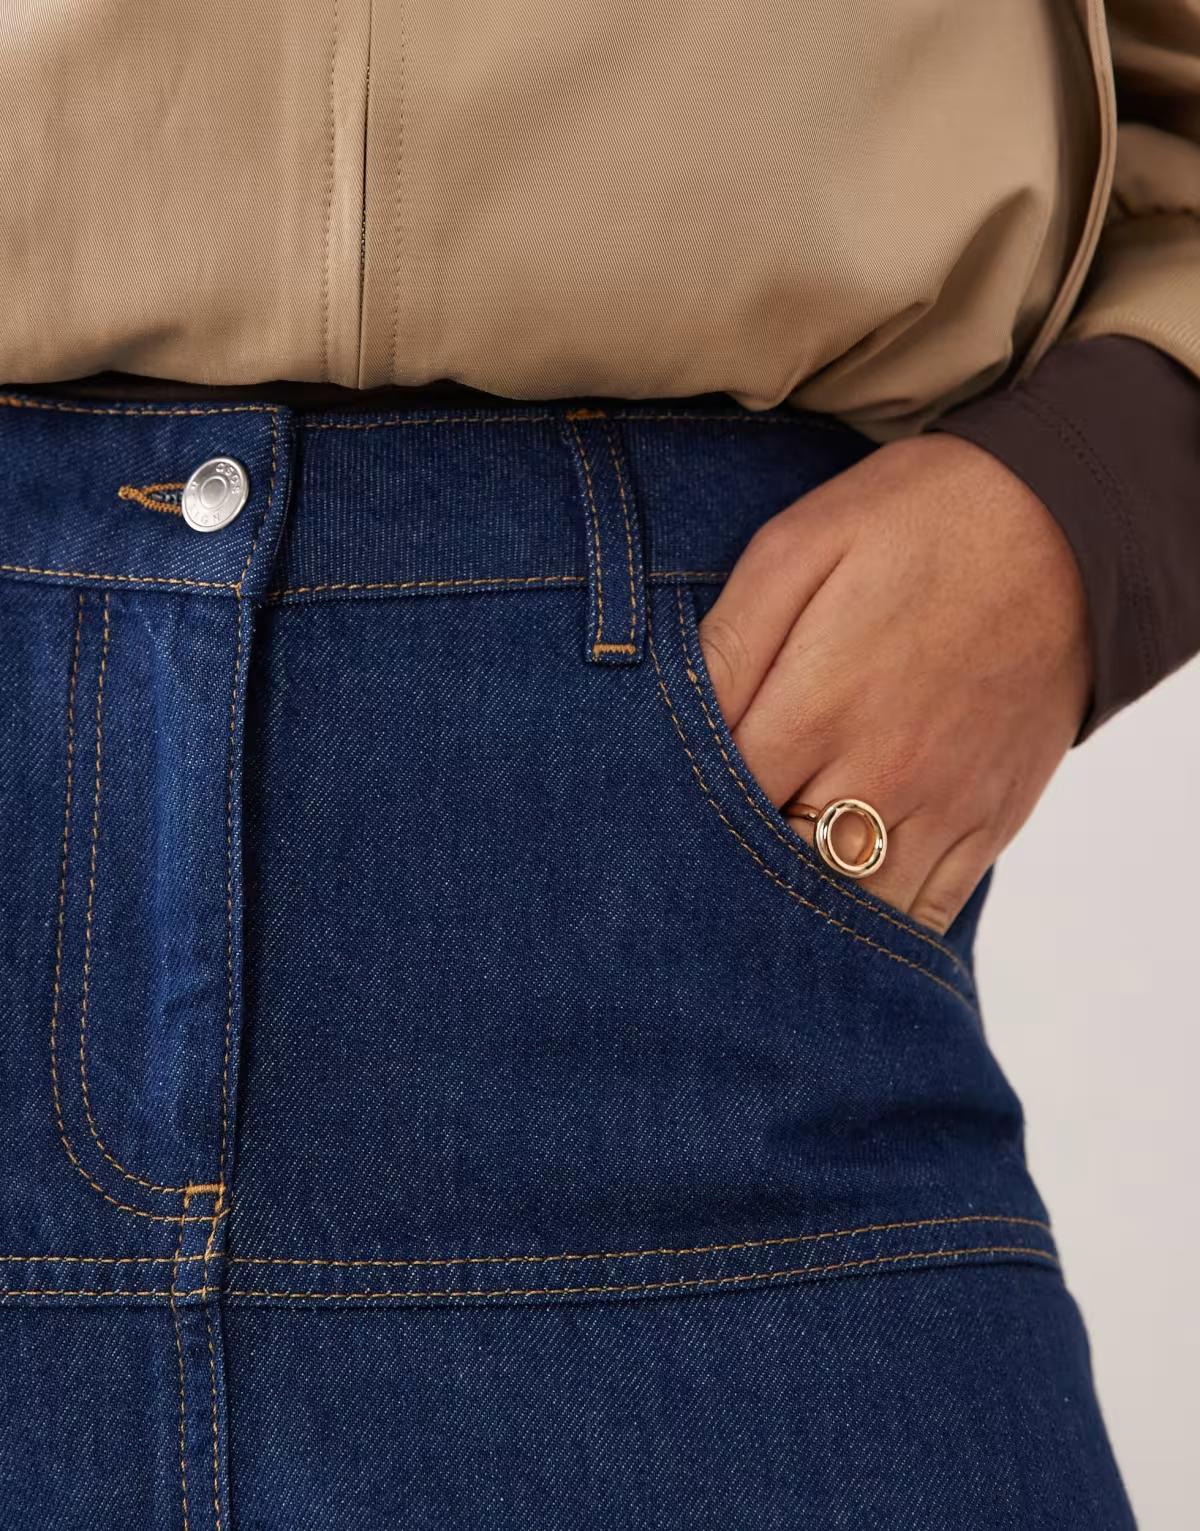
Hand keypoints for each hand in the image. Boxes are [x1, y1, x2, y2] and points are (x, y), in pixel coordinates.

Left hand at [698, 431, 1091, 933]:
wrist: (1071, 524)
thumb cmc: (916, 523)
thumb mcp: (798, 547)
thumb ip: (728, 643)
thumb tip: (663, 715)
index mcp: (816, 708)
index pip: (713, 810)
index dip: (673, 816)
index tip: (648, 813)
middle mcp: (880, 776)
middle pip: (775, 876)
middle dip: (726, 875)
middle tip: (691, 868)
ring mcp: (942, 810)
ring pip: (850, 913)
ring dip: (801, 913)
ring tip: (760, 894)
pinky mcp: (988, 824)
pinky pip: (925, 914)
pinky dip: (876, 926)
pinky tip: (840, 909)